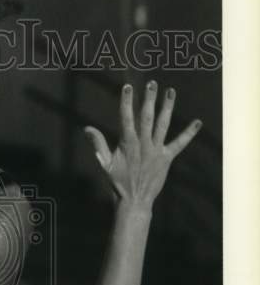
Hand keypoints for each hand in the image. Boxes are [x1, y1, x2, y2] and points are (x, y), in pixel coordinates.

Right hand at [84, 81, 201, 209]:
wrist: (134, 200)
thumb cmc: (117, 182)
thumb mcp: (104, 163)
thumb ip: (98, 144)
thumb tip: (87, 128)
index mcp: (127, 143)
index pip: (126, 117)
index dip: (127, 101)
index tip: (128, 87)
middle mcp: (143, 143)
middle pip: (147, 116)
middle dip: (149, 99)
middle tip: (152, 84)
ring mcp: (156, 150)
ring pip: (163, 124)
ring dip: (167, 107)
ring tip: (171, 92)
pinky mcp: (167, 158)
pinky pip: (179, 144)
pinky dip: (189, 133)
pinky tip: (197, 122)